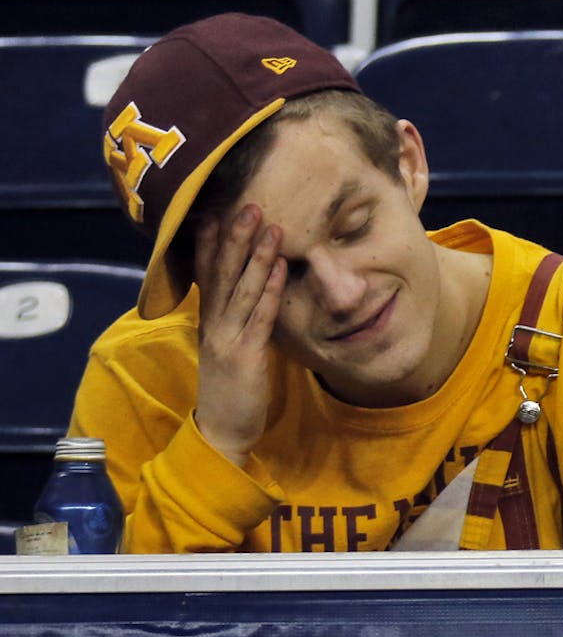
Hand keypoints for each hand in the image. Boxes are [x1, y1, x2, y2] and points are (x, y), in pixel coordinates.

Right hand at [192, 204, 285, 467]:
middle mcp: (214, 324)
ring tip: (269, 226)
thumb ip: (234, 321)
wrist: (222, 431)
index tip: (214, 212)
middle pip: (223, 274)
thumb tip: (247, 294)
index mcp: (209, 322)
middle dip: (234, 238)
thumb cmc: (230, 389)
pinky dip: (271, 290)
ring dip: (256, 256)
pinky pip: (261, 316)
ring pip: (242, 289)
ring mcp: (228, 339)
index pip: (206, 275)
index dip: (210, 244)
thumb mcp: (227, 348)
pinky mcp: (246, 355)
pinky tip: (281, 268)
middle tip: (247, 205)